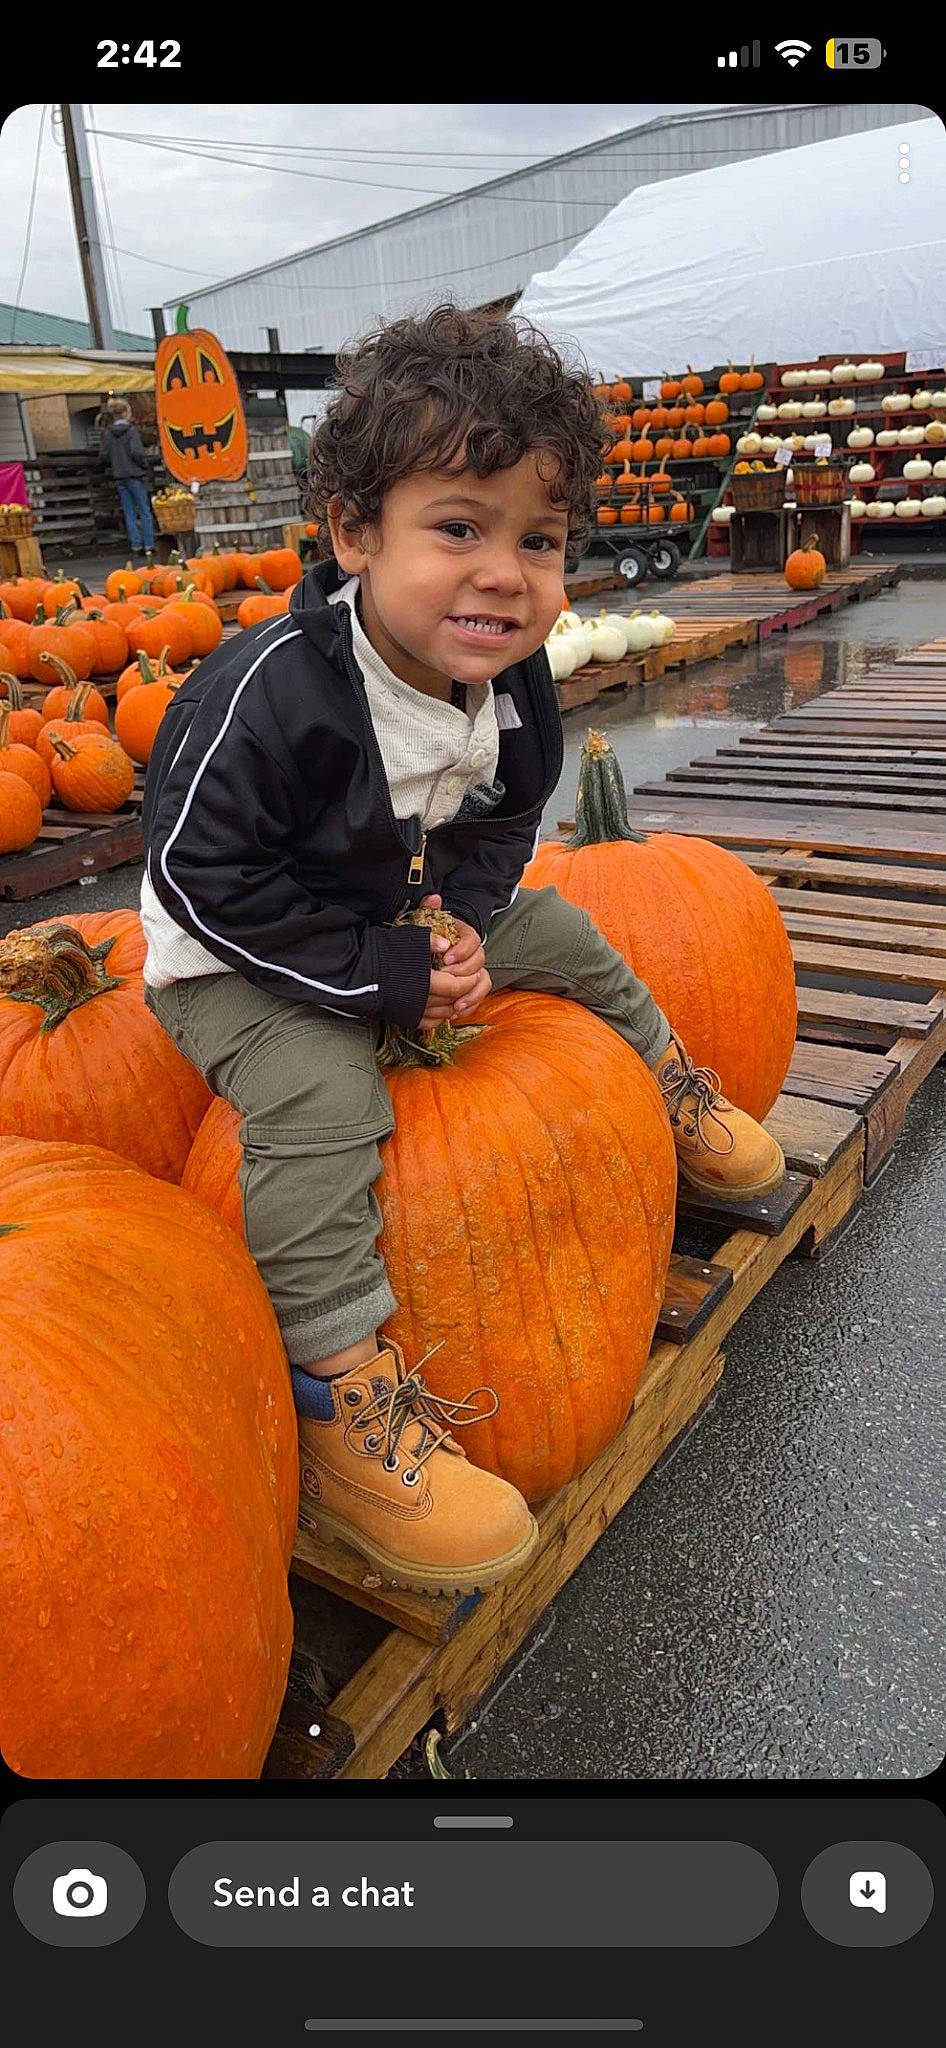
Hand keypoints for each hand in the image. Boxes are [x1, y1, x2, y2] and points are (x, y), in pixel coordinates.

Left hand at [417, 894, 490, 1028]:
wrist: (435, 947)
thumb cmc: (431, 934)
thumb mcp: (428, 919)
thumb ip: (430, 908)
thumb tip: (434, 898)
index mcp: (467, 937)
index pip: (473, 942)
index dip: (462, 951)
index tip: (446, 959)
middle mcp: (475, 954)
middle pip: (479, 965)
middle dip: (463, 975)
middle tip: (447, 981)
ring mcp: (476, 971)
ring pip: (483, 983)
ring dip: (471, 996)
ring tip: (455, 1006)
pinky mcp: (472, 986)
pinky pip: (477, 997)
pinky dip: (469, 1006)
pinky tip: (455, 1013)